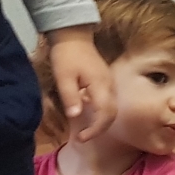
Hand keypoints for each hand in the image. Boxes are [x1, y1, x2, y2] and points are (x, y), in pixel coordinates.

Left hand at [44, 26, 115, 142]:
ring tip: (85, 129)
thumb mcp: (63, 76)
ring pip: (112, 109)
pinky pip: (108, 102)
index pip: (105, 115)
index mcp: (101, 86)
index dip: (95, 130)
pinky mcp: (106, 82)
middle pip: (112, 114)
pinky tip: (87, 112)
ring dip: (101, 122)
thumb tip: (76, 117)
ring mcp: (110, 84)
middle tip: (82, 137)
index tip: (82, 138)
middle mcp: (110, 86)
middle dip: (99, 129)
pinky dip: (101, 112)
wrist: (73, 36)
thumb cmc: (66, 55)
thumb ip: (70, 96)